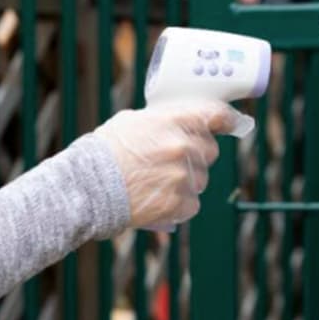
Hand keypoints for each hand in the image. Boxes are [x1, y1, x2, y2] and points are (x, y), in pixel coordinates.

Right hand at [93, 100, 251, 230]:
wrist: (87, 187)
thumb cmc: (104, 152)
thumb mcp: (132, 121)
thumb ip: (162, 121)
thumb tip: (179, 123)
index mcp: (174, 122)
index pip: (216, 115)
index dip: (226, 120)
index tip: (231, 124)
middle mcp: (184, 148)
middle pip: (210, 151)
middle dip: (197, 154)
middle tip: (173, 159)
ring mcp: (183, 178)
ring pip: (200, 179)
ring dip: (186, 181)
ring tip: (157, 182)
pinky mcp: (178, 204)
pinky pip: (191, 203)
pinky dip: (178, 204)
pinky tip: (157, 199)